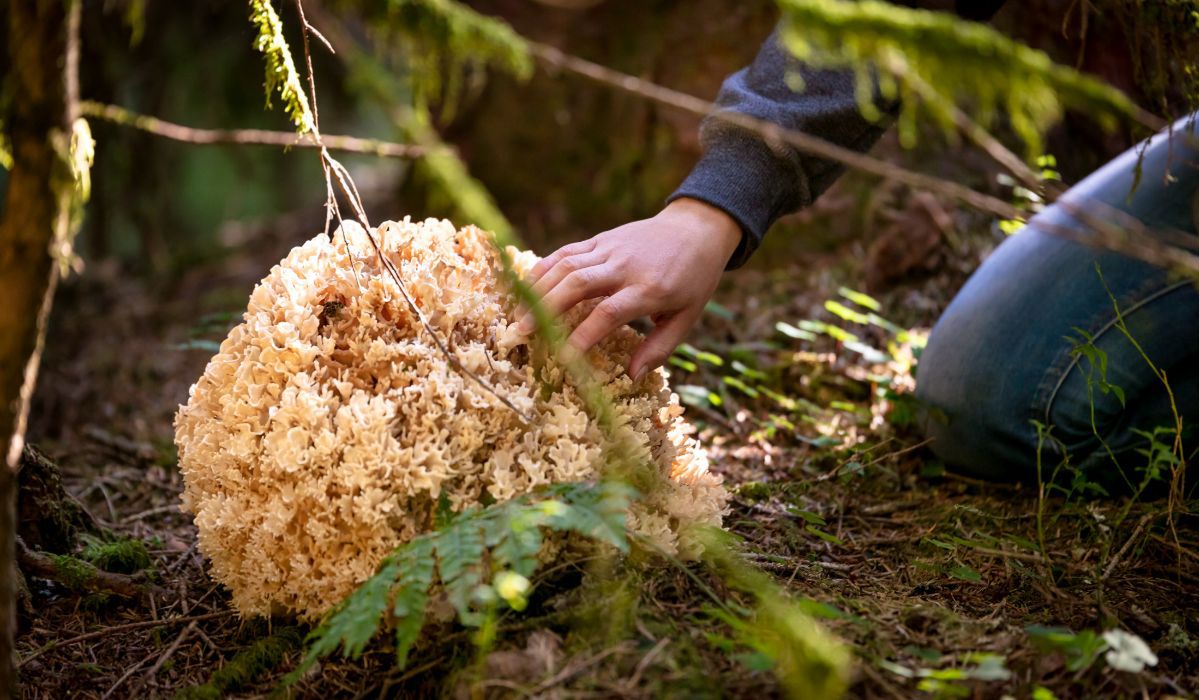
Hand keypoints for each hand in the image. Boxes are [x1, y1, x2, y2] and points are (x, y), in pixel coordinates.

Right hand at [516, 198, 741, 379]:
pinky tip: (526, 286)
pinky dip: (544, 267)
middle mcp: (626, 266)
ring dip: (538, 289)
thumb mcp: (686, 318)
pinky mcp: (601, 239)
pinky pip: (566, 251)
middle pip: (578, 284)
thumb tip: (632, 377)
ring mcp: (610, 249)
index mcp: (650, 290)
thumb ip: (659, 348)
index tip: (563, 358)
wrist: (697, 230)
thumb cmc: (693, 281)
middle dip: (547, 308)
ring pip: (566, 265)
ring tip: (518, 315)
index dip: (583, 335)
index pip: (608, 312)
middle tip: (523, 333)